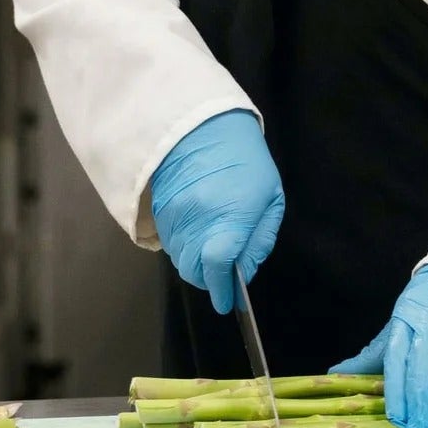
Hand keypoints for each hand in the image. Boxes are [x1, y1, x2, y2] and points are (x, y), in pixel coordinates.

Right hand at [150, 110, 285, 313]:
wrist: (201, 125)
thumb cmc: (245, 160)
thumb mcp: (269, 198)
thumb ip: (259, 239)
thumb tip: (244, 271)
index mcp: (229, 216)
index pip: (218, 267)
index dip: (222, 290)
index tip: (227, 301)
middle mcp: (196, 221)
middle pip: (195, 271)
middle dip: (210, 280)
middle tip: (223, 274)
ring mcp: (173, 217)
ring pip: (181, 260)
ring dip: (196, 264)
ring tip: (212, 249)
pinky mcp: (158, 212)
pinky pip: (170, 244)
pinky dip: (184, 248)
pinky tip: (198, 234)